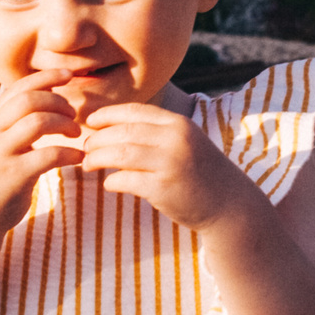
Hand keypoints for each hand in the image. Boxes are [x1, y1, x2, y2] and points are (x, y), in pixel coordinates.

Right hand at [0, 69, 83, 220]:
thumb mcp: (0, 142)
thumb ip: (15, 120)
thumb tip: (46, 94)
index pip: (19, 87)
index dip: (46, 77)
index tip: (69, 75)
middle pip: (29, 100)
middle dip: (58, 102)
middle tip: (74, 114)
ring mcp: (1, 154)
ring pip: (37, 122)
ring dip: (64, 124)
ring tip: (76, 134)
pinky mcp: (13, 176)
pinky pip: (48, 156)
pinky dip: (69, 153)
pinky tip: (79, 157)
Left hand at [76, 102, 263, 230]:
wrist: (228, 204)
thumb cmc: (200, 172)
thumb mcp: (185, 141)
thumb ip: (157, 131)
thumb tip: (113, 125)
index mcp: (178, 124)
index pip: (134, 111)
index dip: (107, 114)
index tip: (90, 121)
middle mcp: (175, 139)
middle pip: (122, 131)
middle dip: (97, 138)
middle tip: (85, 147)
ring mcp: (170, 164)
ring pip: (119, 153)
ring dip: (97, 158)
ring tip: (88, 164)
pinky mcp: (163, 189)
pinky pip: (124, 180)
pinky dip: (111, 181)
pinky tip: (109, 183)